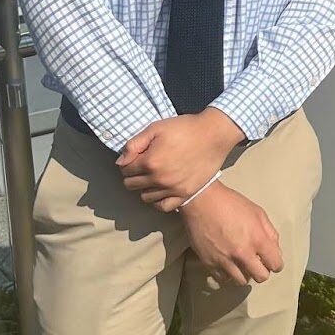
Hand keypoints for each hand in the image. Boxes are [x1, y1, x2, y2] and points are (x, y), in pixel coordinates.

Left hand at [118, 109, 245, 211]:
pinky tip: (160, 190)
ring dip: (145, 187)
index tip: (136, 157)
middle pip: (131, 185)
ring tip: (153, 176)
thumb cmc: (185, 128)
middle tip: (143, 166)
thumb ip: (134, 144)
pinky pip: (163, 206)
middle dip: (133, 175)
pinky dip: (158, 200)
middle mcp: (159, 178)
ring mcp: (173, 188)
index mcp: (150, 161)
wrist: (214, 134)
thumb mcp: (156, 128)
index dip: (128, 162)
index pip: (125, 170)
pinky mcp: (185, 194)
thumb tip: (120, 162)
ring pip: (145, 197)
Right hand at [179, 183, 283, 285]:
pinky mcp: (209, 263)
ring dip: (245, 273)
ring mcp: (225, 260)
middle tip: (258, 263)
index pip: (275, 264)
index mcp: (257, 239)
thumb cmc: (231, 203)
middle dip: (262, 271)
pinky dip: (228, 275)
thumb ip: (270, 232)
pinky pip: (223, 279)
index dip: (276, 264)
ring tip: (242, 264)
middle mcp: (242, 253)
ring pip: (242, 281)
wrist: (203, 202)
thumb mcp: (258, 212)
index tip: (272, 262)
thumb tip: (274, 248)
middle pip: (261, 277)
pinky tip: (229, 265)